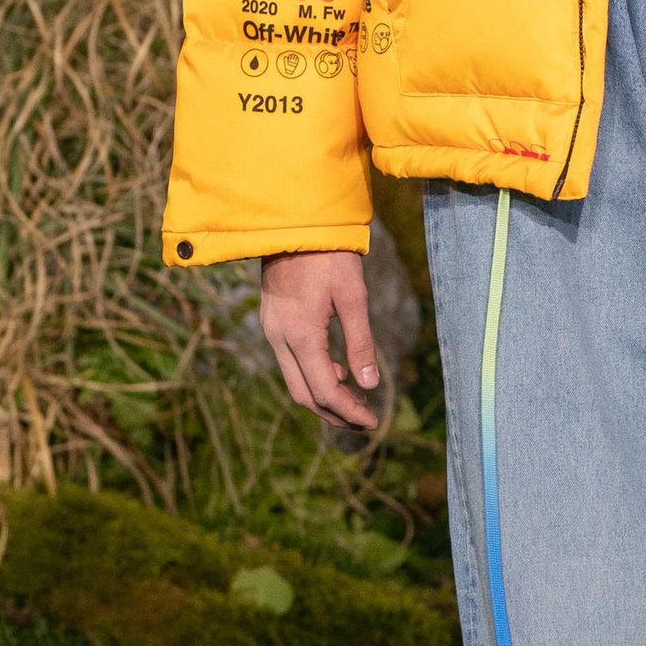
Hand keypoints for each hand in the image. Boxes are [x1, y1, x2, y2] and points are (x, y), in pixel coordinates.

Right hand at [260, 250, 379, 428]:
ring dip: (324, 396)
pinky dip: (314, 375)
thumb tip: (371, 385)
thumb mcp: (353, 296)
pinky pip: (291, 363)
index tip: (373, 422)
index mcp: (300, 335)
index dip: (349, 412)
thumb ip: (361, 343)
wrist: (293, 223)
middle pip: (304, 395)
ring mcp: (271, 331)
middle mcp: (279, 338)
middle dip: (334, 413)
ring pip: (295, 381)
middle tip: (365, 419)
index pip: (324, 391)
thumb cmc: (328, 255)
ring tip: (357, 399)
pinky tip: (338, 371)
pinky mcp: (273, 323)